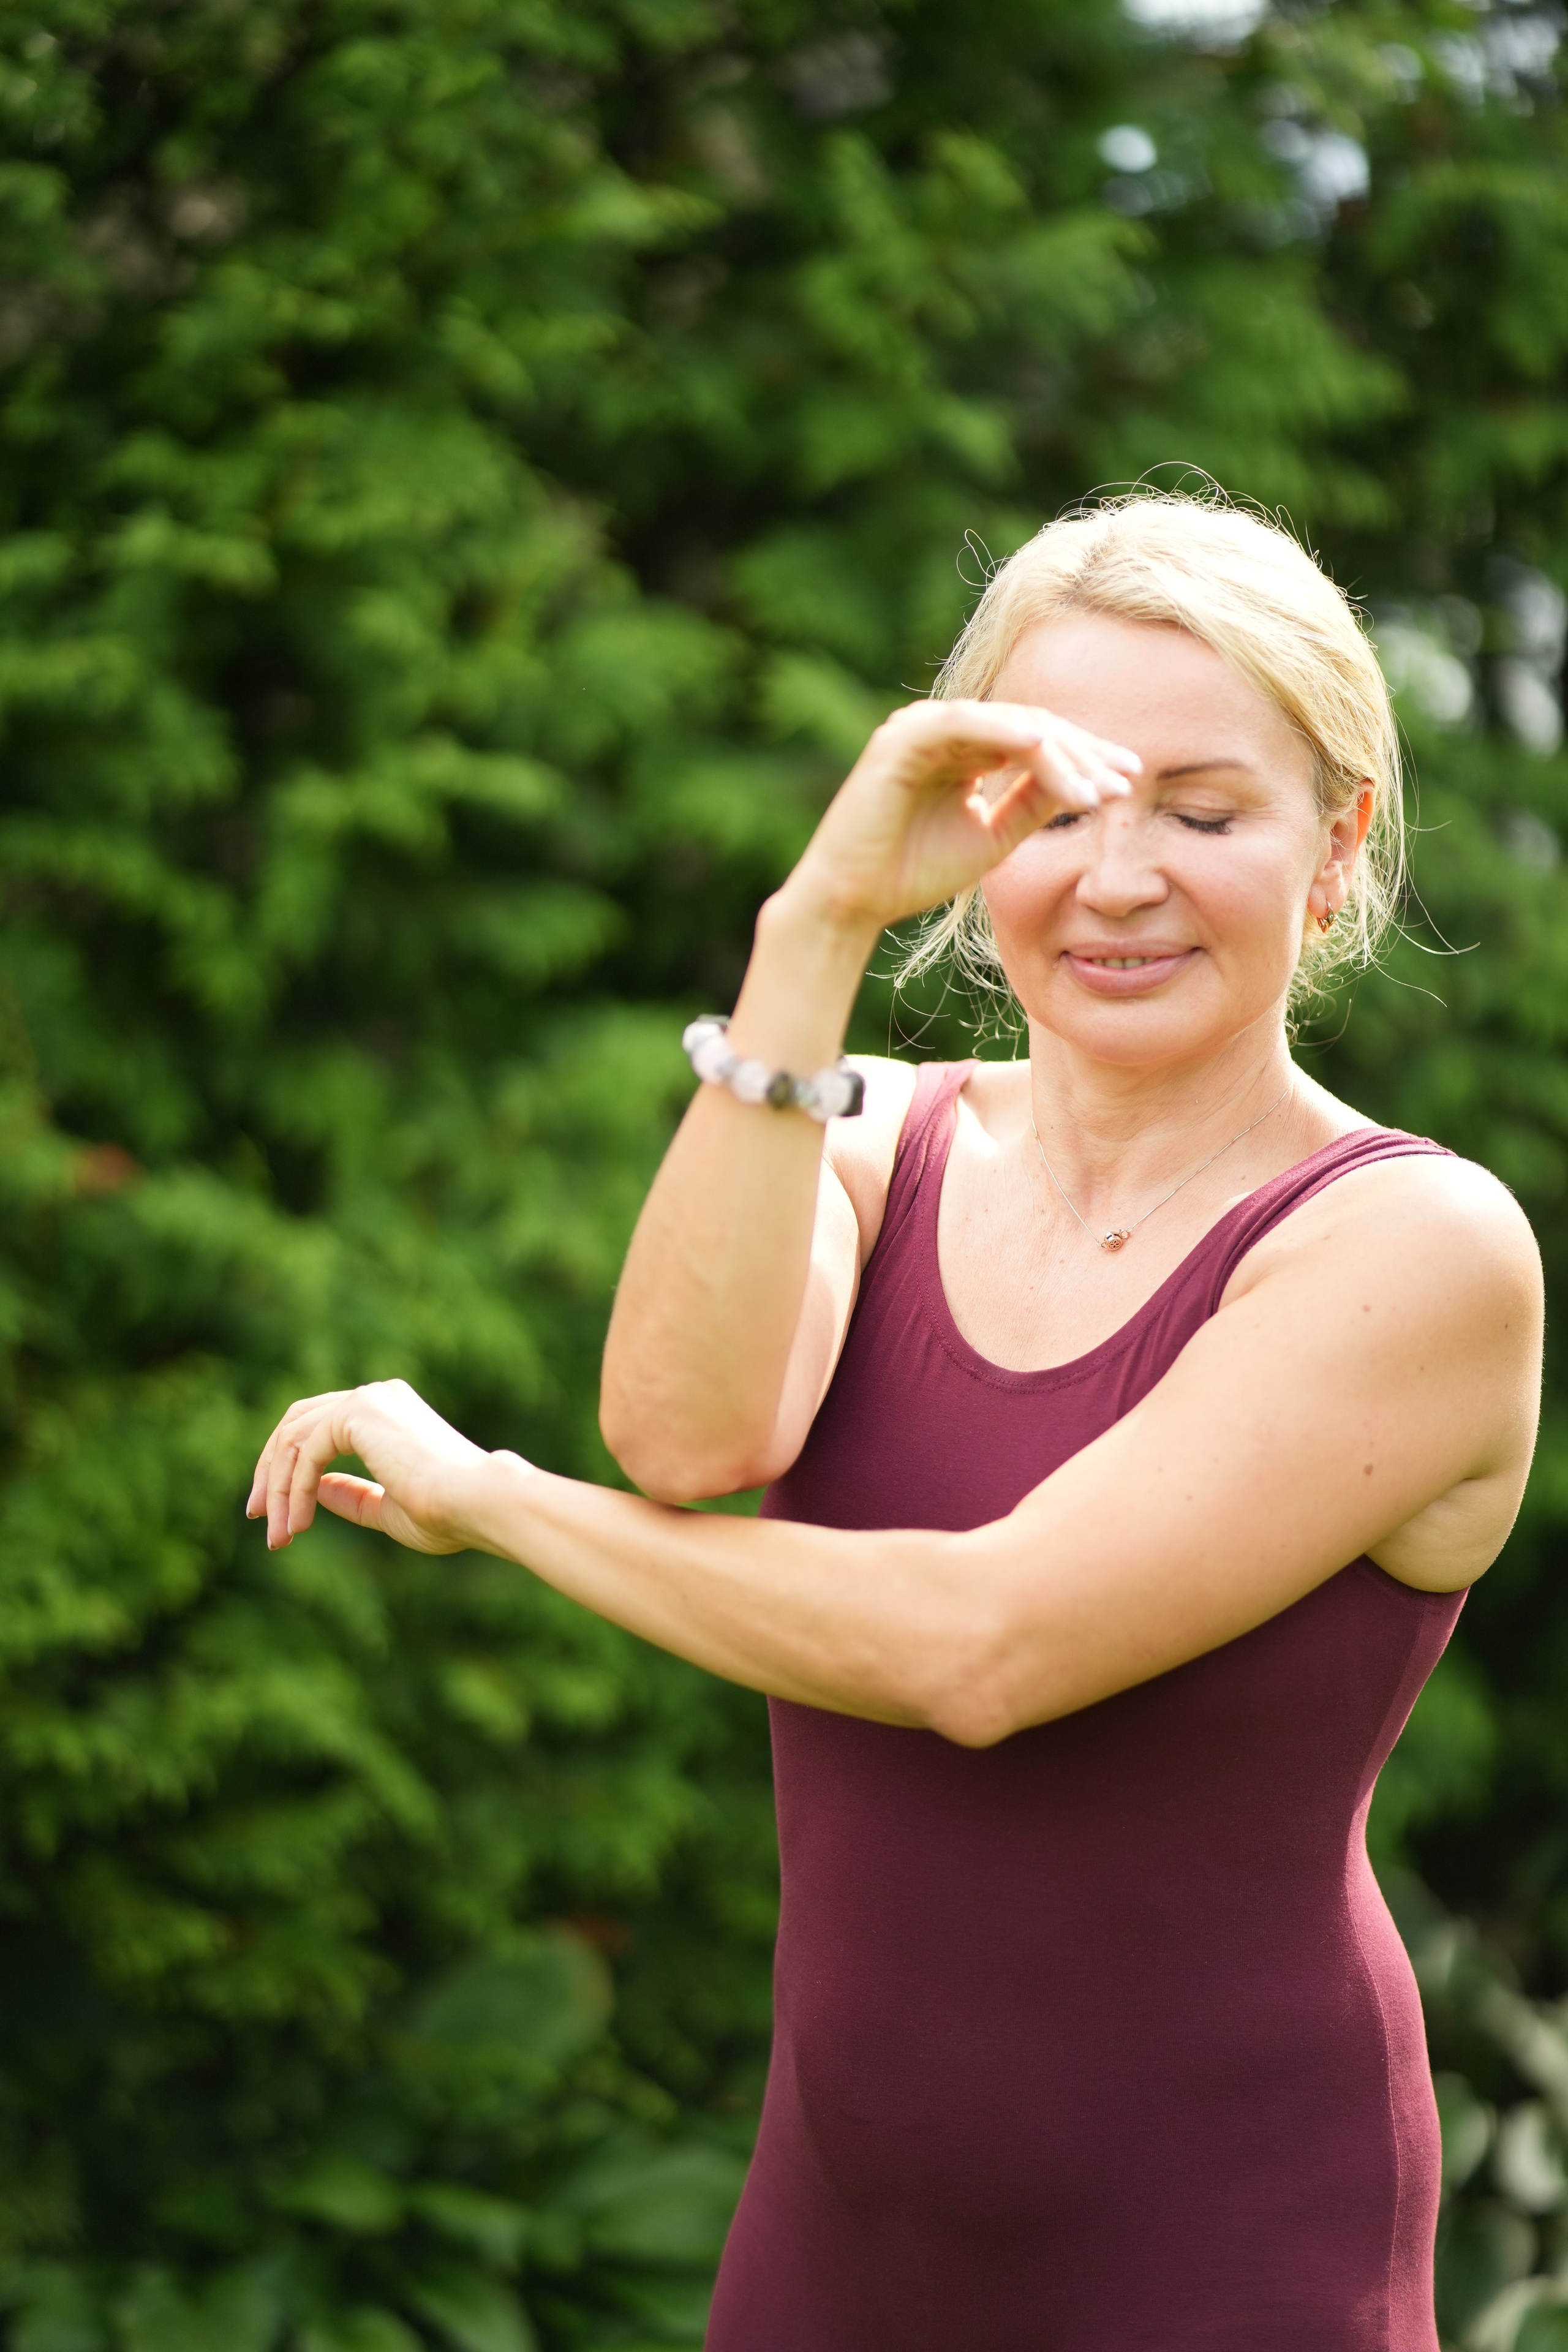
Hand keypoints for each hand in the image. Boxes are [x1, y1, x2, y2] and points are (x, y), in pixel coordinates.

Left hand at [246, 1378, 502, 1554]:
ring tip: (276, 1536)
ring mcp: (368, 1399)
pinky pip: (305, 1452)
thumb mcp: (386, 1510)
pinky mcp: (358, 1412)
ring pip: (294, 1439)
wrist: (477, 1503)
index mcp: (389, 1413)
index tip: (275, 1515)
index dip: (289, 1469)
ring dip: (277, 1490)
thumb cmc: (448, 1514)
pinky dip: (293, 1490)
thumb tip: (313, 1491)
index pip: (320, 1427)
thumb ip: (351, 1496)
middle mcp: (377, 1397)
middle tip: (257, 1518)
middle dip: (270, 1472)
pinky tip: (297, 1525)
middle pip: (296, 1423)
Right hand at [787, 697, 1141, 936]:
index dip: (1083, 758)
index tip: (1126, 782)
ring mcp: (921, 728)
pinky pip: (966, 725)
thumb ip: (1031, 803)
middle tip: (1124, 781)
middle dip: (1082, 753)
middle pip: (1030, 725)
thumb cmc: (914, 872)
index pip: (1035, 740)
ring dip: (1058, 753)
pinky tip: (1047, 754)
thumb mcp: (993, 836)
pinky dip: (1008, 735)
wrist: (853, 900)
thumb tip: (1085, 781)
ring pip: (1007, 725)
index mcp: (963, 750)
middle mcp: (944, 730)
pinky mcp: (903, 738)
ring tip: (1095, 790)